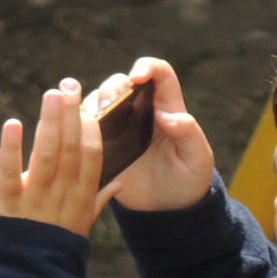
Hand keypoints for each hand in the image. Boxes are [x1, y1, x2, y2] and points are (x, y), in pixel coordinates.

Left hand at [0, 80, 116, 235]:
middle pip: (70, 149)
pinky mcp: (7, 201)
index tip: (90, 105)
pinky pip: (9, 170)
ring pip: (46, 154)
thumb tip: (122, 182)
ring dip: (49, 122)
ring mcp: (35, 197)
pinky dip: (10, 146)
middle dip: (71, 115)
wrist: (30, 276)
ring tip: (52, 94)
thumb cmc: (58, 245)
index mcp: (82, 196)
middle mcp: (62, 193)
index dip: (92, 129)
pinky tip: (13, 123)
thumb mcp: (85, 223)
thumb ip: (101, 198)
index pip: (92, 157)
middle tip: (70, 85)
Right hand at [88, 58, 213, 211]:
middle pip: (122, 82)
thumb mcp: (197, 160)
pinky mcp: (103, 145)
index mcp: (167, 109)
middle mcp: (141, 112)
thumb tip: (169, 117)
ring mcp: (119, 128)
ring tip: (94, 119)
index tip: (137, 78)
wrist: (167, 210)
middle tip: (109, 104)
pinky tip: (79, 133)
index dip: (147, 67)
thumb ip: (189, 135)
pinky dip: (79, 124)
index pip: (159, 74)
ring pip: (99, 100)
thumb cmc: (188, 181)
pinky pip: (85, 127)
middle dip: (113, 86)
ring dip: (93, 103)